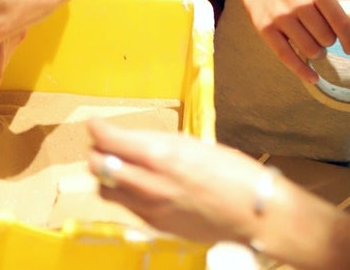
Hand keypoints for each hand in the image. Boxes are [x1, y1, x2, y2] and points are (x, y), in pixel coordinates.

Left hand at [88, 121, 269, 245]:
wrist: (253, 212)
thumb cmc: (229, 170)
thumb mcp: (189, 144)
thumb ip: (156, 144)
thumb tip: (133, 142)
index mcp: (158, 154)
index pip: (107, 139)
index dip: (97, 129)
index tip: (96, 124)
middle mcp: (148, 182)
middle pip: (98, 165)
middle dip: (96, 152)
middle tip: (103, 145)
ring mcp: (150, 207)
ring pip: (106, 190)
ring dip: (106, 176)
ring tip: (116, 168)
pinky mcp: (157, 226)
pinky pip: (127, 207)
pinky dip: (124, 194)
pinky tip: (137, 187)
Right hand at [228, 0, 349, 81]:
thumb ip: (336, 9)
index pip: (338, 20)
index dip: (349, 38)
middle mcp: (295, 1)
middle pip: (325, 38)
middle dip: (328, 42)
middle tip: (321, 36)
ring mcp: (279, 15)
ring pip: (310, 50)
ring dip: (317, 53)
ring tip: (312, 45)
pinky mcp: (265, 28)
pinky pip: (288, 57)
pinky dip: (304, 72)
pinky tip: (313, 77)